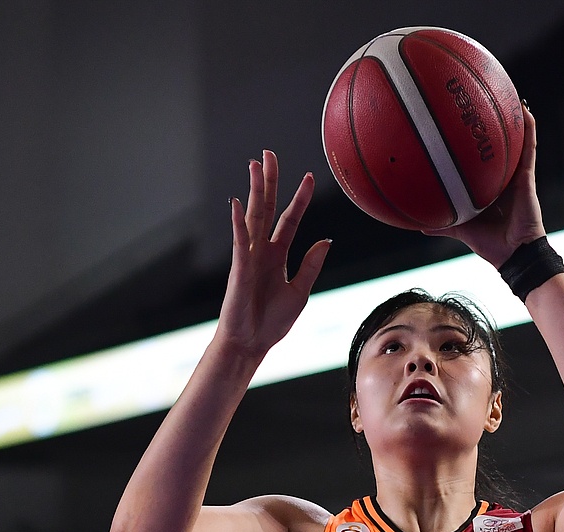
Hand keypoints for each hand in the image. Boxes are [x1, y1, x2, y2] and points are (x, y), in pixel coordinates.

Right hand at [216, 150, 330, 357]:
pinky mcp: (239, 269)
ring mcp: (248, 257)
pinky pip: (239, 241)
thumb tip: (326, 240)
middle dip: (270, 181)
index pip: (289, 219)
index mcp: (277, 255)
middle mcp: (261, 250)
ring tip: (255, 165)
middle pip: (267, 208)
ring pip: (253, 216)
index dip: (299, 198)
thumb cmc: (271, 322)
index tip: (309, 177)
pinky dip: (237, 222)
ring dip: (254, 190)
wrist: (251, 343)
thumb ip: (311, 265)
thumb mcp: (300, 292)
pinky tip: (237, 202)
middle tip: (270, 154)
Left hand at [423, 107, 546, 267]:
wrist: (514, 254)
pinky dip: (529, 129)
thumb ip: (444, 225)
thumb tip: (419, 225)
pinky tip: (524, 110)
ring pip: (518, 141)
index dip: (476, 145)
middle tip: (481, 101)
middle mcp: (504, 178)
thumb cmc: (491, 244)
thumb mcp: (463, 229)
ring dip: (515, 118)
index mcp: (490, 189)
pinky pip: (529, 147)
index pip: (483, 162)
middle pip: (499, 146)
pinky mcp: (527, 176)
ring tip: (508, 93)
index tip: (465, 125)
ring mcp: (517, 176)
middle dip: (494, 123)